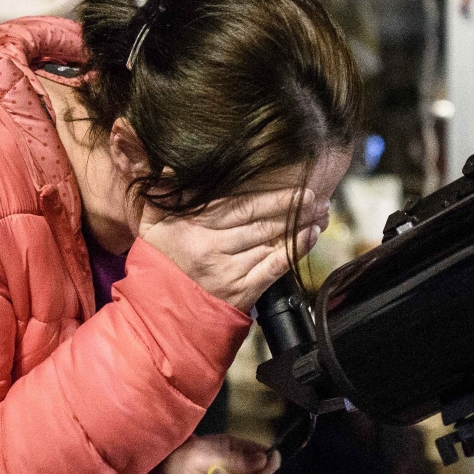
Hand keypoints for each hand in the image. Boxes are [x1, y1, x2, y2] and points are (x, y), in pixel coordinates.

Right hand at [140, 186, 323, 310]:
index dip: (274, 197)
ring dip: (300, 228)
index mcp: (194, 226)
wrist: (157, 310)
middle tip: (319, 199)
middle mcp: (212, 248)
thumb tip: (167, 164)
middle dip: (294, 210)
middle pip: (262, 223)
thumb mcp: (152, 221)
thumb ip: (162, 190)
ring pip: (271, 244)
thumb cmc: (158, 260)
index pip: (242, 206)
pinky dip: (294, 252)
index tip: (298, 187)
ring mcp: (227, 271)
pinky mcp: (239, 292)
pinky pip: (273, 269)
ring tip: (321, 215)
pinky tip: (310, 237)